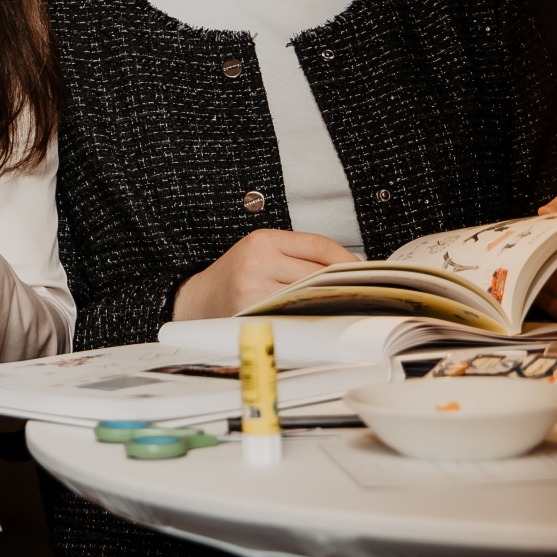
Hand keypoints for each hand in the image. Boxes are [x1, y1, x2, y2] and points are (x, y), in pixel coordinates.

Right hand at [172, 229, 358, 320]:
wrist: (197, 300)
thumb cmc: (233, 276)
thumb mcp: (259, 251)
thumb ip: (297, 254)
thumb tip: (345, 266)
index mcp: (262, 240)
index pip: (318, 245)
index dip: (345, 258)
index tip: (360, 269)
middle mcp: (257, 261)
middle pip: (318, 271)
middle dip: (341, 282)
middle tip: (359, 290)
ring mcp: (254, 289)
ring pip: (309, 295)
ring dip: (329, 301)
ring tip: (340, 304)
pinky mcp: (253, 314)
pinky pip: (293, 314)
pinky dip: (309, 316)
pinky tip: (316, 317)